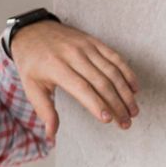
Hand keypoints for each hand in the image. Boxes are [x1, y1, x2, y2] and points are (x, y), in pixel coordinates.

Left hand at [9, 20, 139, 138]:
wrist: (33, 30)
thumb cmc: (32, 62)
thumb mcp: (31, 86)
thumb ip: (44, 111)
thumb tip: (52, 136)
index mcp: (56, 66)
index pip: (81, 88)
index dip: (97, 104)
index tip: (108, 119)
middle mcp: (73, 55)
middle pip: (101, 82)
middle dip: (117, 104)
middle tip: (126, 122)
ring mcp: (86, 47)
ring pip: (112, 71)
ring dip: (126, 92)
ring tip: (133, 111)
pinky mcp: (94, 42)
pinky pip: (115, 57)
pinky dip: (127, 73)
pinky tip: (134, 88)